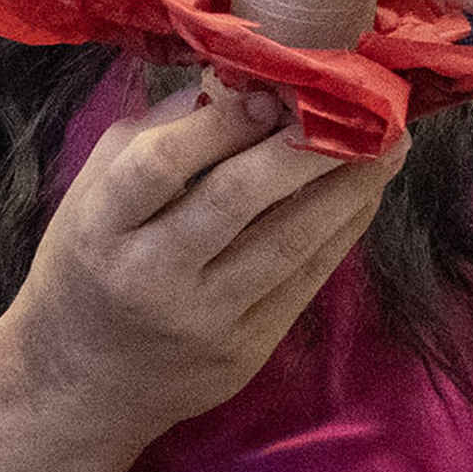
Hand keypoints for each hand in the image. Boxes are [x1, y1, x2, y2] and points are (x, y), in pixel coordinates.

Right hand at [0, 76, 398, 451]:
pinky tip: (365, 194)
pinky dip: (342, 231)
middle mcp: (150, 276)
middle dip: (305, 145)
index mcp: (100, 227)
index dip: (222, 121)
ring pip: (288, 240)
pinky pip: (306, 280)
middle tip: (359, 106)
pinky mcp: (245, 352)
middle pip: (236, 198)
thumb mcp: (91, 194)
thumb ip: (155, 137)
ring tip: (390, 144)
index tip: (274, 87)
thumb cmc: (88, 266)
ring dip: (347, 186)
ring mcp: (203, 319)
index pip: (160, 164)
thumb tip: (239, 84)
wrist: (82, 386)